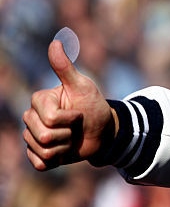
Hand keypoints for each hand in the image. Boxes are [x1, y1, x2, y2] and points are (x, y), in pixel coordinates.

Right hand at [22, 40, 114, 169]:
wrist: (102, 131)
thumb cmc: (93, 105)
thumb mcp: (82, 86)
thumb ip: (65, 68)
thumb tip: (55, 42)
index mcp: (39, 100)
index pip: (49, 119)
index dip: (70, 119)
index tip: (78, 113)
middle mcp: (30, 117)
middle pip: (44, 136)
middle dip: (68, 134)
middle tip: (75, 128)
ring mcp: (32, 137)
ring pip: (43, 151)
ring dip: (64, 147)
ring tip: (71, 138)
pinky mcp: (37, 155)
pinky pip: (39, 164)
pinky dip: (56, 160)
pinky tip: (62, 152)